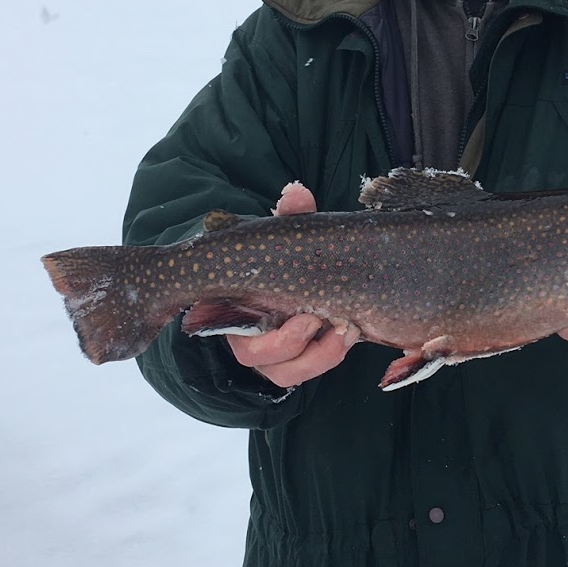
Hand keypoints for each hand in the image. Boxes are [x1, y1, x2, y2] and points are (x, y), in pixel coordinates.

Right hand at [226, 182, 359, 386]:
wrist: (297, 277)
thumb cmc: (281, 260)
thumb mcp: (284, 237)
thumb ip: (291, 216)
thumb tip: (296, 192)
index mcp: (231, 302)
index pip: (218, 317)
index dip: (234, 317)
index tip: (265, 302)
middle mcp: (246, 334)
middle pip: (254, 355)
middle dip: (287, 341)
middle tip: (316, 319)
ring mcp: (271, 355)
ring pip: (283, 372)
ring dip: (316, 356)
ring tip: (345, 330)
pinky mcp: (296, 365)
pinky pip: (305, 374)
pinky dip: (327, 358)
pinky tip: (349, 335)